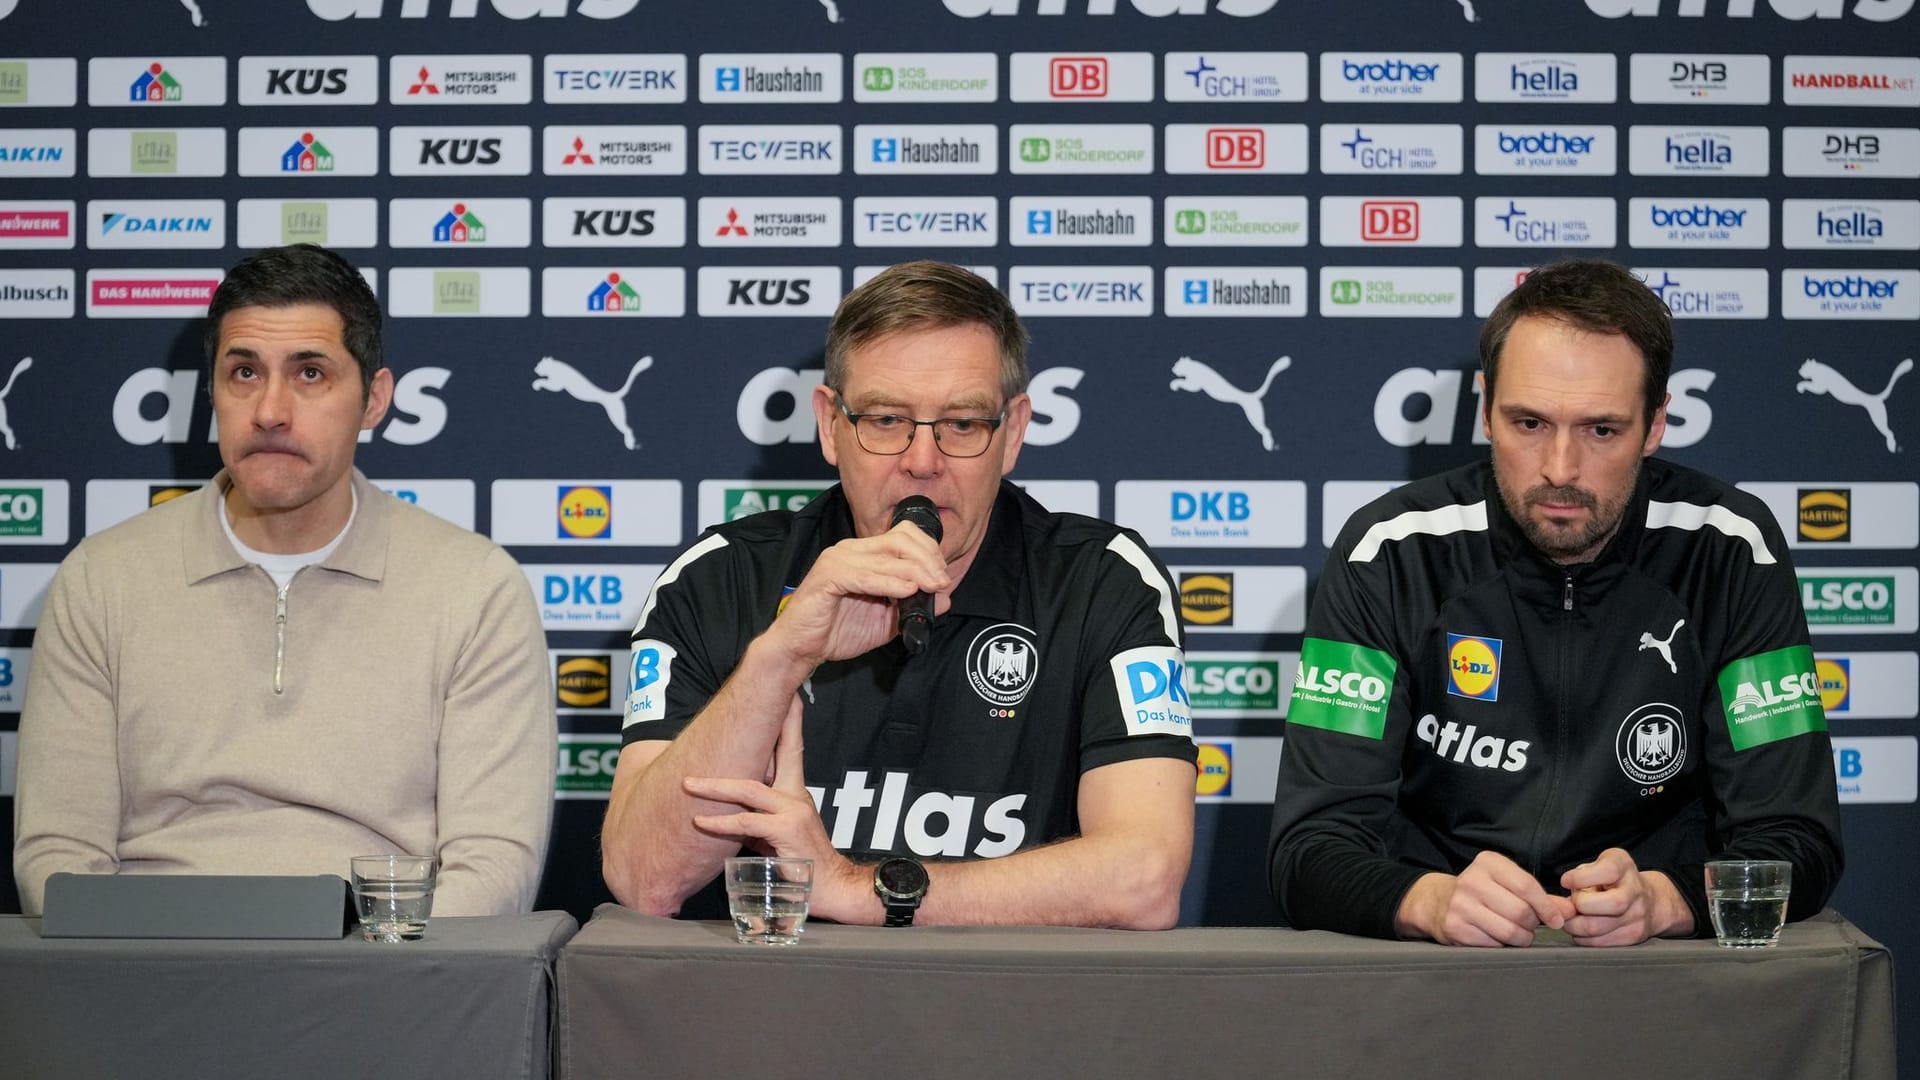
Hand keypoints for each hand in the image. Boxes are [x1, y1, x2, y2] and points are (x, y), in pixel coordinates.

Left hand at [684, 697, 869, 921]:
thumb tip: (728, 813)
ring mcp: (793, 811)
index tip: (787, 696)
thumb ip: (755, 818)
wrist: (833, 889)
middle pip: (781, 752)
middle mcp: (796, 796)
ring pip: (749, 790)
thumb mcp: (775, 835)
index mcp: (795, 793)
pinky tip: (701, 822)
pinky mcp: (787, 831)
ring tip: (689, 784)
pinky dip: (720, 823)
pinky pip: (746, 823)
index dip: (789, 722)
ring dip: (715, 786)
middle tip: (745, 705)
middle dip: (770, 726)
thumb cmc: (801, 865)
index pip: (791, 749)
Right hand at [763, 522, 949, 669]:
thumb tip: (945, 598)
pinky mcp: (827, 577)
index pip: (904, 537)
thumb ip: (913, 607)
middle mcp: (851, 550)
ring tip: (932, 587)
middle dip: (927, 560)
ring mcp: (837, 560)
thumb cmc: (836, 631)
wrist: (801, 648)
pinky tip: (907, 590)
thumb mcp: (886, 621)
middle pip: (900, 540)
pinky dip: (889, 582)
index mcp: (863, 554)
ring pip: (886, 556)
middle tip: (941, 583)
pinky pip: (864, 575)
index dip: (929, 553)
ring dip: (915, 571)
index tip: (942, 578)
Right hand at [1397, 851, 1575, 946]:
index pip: (1527, 886)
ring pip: (1510, 931)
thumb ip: (1541, 897)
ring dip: (1521, 938)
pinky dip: (1502, 945)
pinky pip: (1494, 944)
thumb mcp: (1508, 884)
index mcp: (1487, 863)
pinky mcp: (1455, 927)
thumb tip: (1570, 911)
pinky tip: (1496, 936)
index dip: (1547, 907)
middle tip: (1530, 925)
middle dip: (1533, 924)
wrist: (1438, 903)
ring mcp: (1461, 905)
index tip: (1557, 919)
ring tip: (1517, 932)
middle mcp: (1471, 880)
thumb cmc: (1483, 893)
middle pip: (1521, 911)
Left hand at [1559, 848, 1691, 945]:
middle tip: (1572, 904)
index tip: (1566, 881)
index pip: (1608, 870)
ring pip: (1598, 927)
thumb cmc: (1612, 880)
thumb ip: (1581, 874)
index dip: (1581, 878)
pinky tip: (1583, 927)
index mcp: (1623, 865)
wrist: (1649, 901)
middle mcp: (1635, 890)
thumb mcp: (1598, 865)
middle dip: (1581, 905)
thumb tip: (1566, 891)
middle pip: (1611, 903)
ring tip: (1573, 917)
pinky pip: (1599, 942)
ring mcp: (1637, 915)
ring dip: (1576, 924)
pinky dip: (1583, 937)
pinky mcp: (1632, 936)